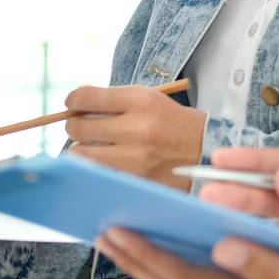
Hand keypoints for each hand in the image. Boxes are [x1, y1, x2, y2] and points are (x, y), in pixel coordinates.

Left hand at [64, 84, 207, 189]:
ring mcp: (134, 159)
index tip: (72, 103)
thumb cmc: (172, 122)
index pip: (87, 98)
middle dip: (75, 125)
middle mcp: (137, 129)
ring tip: (94, 146)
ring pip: (80, 154)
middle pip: (78, 127)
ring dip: (82, 148)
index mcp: (141, 101)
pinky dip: (95, 167)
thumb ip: (114, 100)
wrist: (205, 152)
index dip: (73, 100)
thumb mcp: (149, 99)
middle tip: (81, 126)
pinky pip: (97, 172)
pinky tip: (106, 161)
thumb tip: (75, 106)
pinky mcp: (134, 181)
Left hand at [96, 227, 278, 278]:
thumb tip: (220, 244)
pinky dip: (196, 268)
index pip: (183, 276)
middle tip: (106, 234)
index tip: (113, 230)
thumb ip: (269, 267)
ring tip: (137, 244)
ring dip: (163, 263)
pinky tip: (196, 257)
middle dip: (140, 259)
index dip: (146, 255)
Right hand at [199, 147, 278, 278]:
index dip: (251, 161)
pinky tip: (230, 238)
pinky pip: (275, 234)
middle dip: (235, 186)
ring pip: (268, 211)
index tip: (221, 159)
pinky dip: (252, 234)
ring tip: (206, 210)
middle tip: (202, 190)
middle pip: (269, 187)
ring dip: (238, 210)